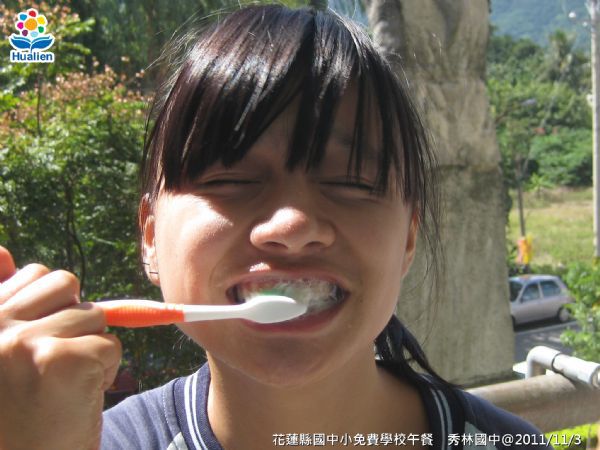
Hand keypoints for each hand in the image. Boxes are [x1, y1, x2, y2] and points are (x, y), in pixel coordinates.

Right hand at [0, 246, 121, 449]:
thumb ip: (5, 302)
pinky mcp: (59, 360)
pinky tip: (78, 395)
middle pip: (67, 283)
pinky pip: (108, 342)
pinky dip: (106, 368)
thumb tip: (3, 252)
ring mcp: (24, 342)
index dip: (53, 305)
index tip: (44, 340)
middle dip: (75, 316)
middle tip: (56, 360)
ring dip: (91, 346)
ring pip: (93, 314)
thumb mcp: (3, 351)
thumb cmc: (18, 410)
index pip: (33, 273)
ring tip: (64, 383)